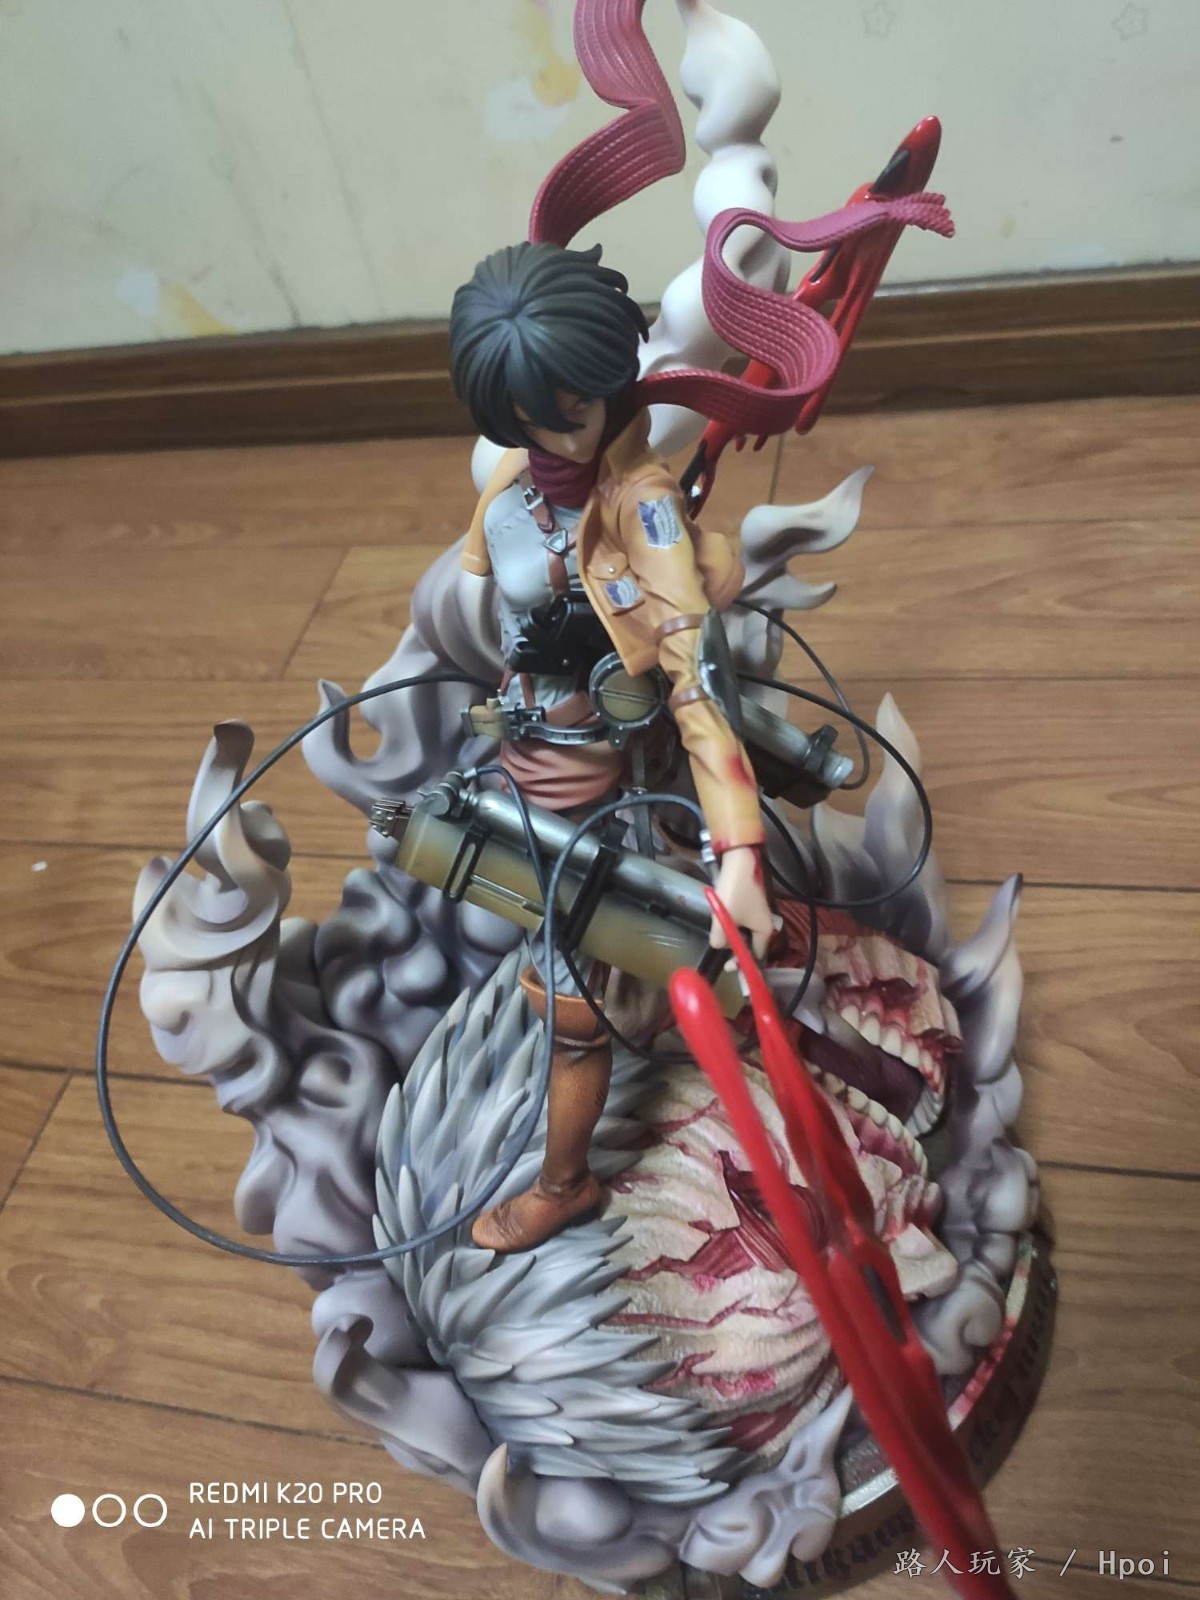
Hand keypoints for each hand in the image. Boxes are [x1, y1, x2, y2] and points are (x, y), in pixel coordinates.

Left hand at [709, 844, 774, 959]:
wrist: (739, 859)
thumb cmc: (735, 891)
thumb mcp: (724, 918)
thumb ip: (720, 938)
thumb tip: (718, 946)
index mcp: (764, 931)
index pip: (756, 956)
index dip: (742, 964)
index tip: (728, 967)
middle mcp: (765, 924)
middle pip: (749, 944)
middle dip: (734, 948)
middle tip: (720, 949)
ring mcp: (758, 913)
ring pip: (743, 931)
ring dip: (730, 934)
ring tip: (718, 931)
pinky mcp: (750, 903)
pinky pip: (741, 920)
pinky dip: (731, 922)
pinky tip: (720, 918)